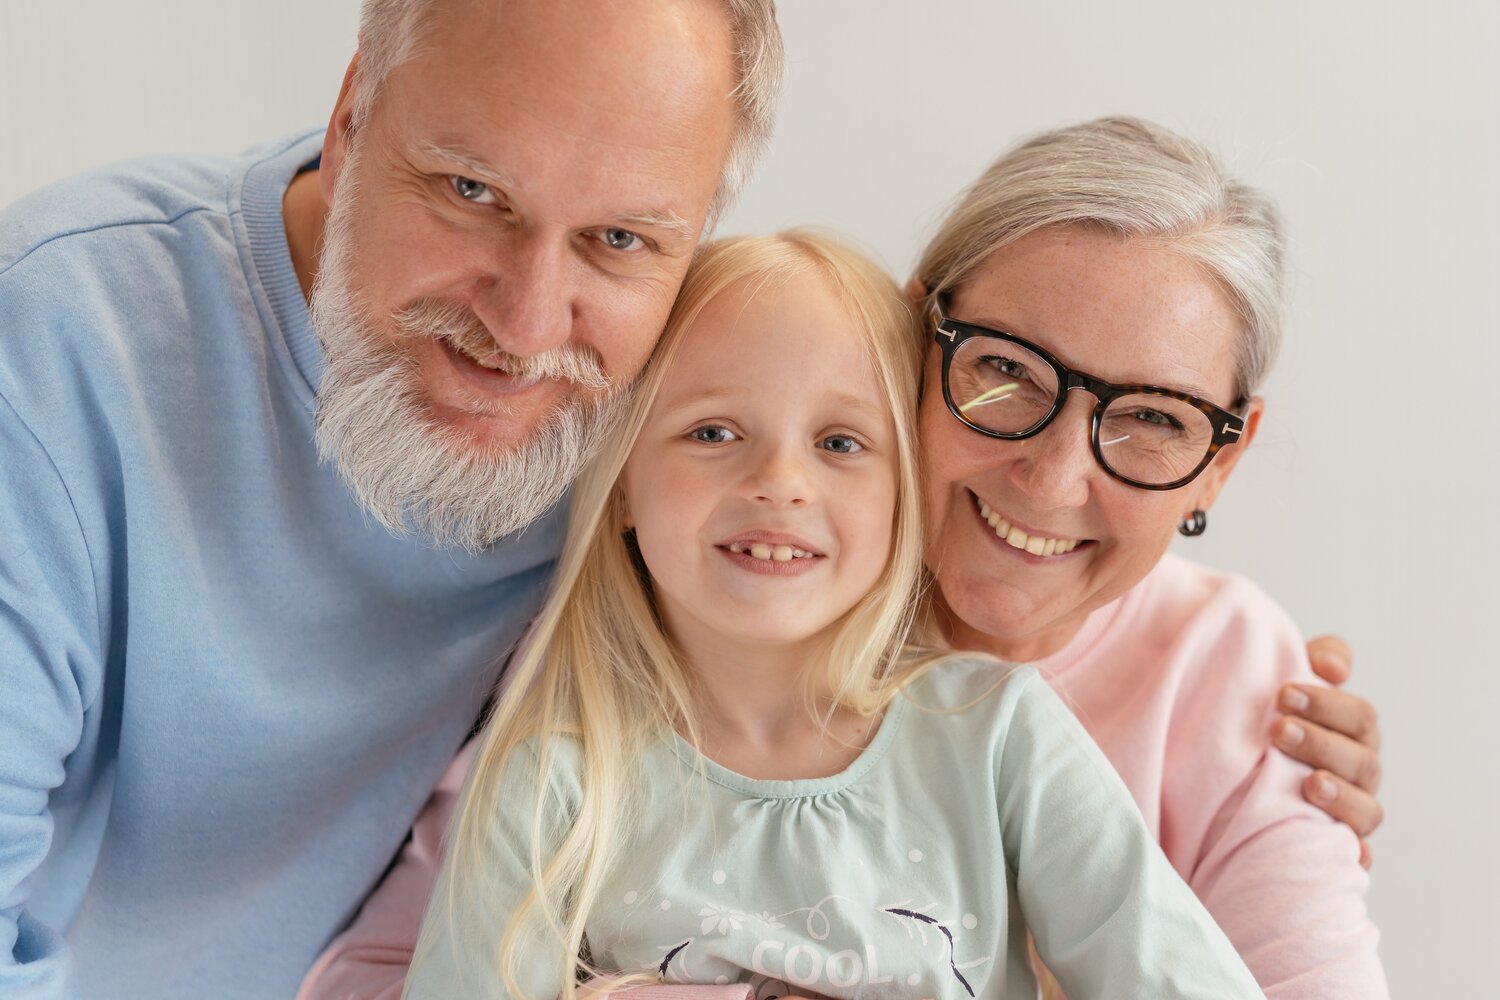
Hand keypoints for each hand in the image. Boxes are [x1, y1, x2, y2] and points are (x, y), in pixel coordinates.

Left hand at [1271, 634, 1381, 866]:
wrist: (1234, 776)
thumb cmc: (1268, 721)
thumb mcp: (1287, 685)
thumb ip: (1313, 660)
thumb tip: (1334, 665)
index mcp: (1352, 732)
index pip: (1358, 717)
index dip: (1328, 704)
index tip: (1284, 694)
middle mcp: (1358, 772)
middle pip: (1362, 759)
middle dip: (1322, 744)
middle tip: (1279, 731)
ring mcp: (1351, 811)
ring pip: (1366, 808)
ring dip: (1341, 795)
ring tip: (1310, 784)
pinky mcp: (1336, 847)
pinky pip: (1356, 858)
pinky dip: (1355, 855)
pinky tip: (1346, 853)